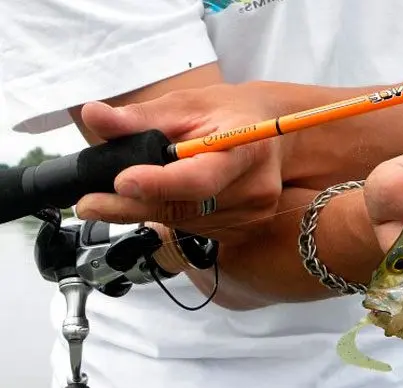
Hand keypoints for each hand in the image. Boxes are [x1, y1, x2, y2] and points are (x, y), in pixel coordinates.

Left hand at [74, 83, 283, 244]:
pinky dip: (170, 216)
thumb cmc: (231, 114)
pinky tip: (164, 198)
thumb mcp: (187, 103)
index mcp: (247, 147)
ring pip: (185, 223)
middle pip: (185, 208)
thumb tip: (95, 116)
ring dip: (149, 211)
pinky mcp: (245, 230)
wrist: (274, 136)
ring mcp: (253, 215)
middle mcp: (255, 189)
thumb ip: (140, 117)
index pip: (201, 178)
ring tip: (129, 191)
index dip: (160, 184)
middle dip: (133, 206)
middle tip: (91, 203)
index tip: (121, 181)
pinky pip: (195, 229)